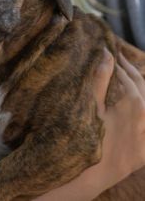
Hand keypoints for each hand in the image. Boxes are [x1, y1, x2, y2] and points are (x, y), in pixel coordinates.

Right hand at [94, 51, 144, 188]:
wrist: (94, 173)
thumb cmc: (89, 136)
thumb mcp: (92, 106)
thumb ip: (101, 80)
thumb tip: (107, 56)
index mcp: (133, 107)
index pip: (129, 80)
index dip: (120, 66)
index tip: (113, 56)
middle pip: (144, 89)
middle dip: (132, 72)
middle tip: (121, 60)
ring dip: (140, 89)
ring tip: (130, 77)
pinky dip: (143, 110)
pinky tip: (136, 105)